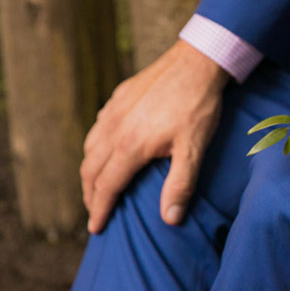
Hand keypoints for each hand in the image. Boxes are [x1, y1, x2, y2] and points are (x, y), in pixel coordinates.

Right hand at [81, 40, 228, 232]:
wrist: (197, 62)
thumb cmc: (199, 107)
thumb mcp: (194, 149)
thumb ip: (180, 185)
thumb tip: (169, 219)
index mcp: (130, 146)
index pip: (106, 187)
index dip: (99, 210)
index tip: (96, 228)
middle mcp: (113, 129)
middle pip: (90, 170)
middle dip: (90, 195)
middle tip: (95, 212)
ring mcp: (113, 111)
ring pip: (90, 148)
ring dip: (90, 172)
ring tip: (98, 188)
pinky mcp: (118, 98)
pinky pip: (97, 128)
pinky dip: (95, 147)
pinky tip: (106, 151)